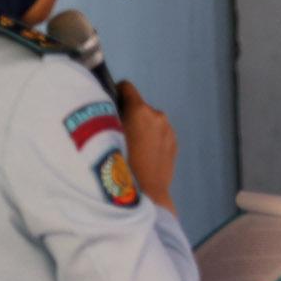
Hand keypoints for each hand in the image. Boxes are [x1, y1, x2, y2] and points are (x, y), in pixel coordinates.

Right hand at [118, 80, 176, 213]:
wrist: (145, 193)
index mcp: (140, 110)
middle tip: (116, 133)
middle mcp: (158, 116)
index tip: (109, 104)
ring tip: (130, 148)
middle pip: (138, 106)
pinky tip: (142, 155)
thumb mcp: (107, 135)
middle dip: (128, 114)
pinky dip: (150, 139)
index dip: (115, 93)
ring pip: (149, 121)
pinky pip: (158, 134)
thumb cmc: (120, 164)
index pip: (126, 87)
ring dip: (140, 127)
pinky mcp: (174, 144)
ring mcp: (169, 130)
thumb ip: (109, 116)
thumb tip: (106, 106)